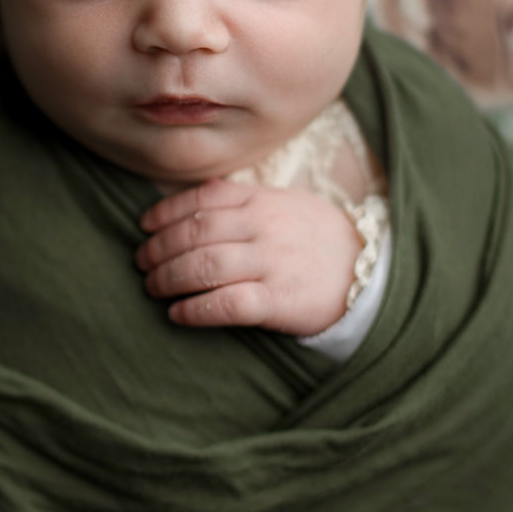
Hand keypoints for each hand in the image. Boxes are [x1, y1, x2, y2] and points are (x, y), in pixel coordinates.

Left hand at [134, 178, 361, 335]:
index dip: (167, 212)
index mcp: (263, 200)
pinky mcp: (279, 300)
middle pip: (195, 232)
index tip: (145, 226)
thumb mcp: (288, 204)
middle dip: (160, 248)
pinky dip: (195, 308)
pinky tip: (178, 312)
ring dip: (168, 277)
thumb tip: (196, 200)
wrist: (369, 274)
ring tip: (153, 287)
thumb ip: (245, 200)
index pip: (203, 198)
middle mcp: (264, 227)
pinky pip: (226, 303)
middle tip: (142, 262)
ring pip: (204, 265)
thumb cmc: (319, 239)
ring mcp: (271, 263)